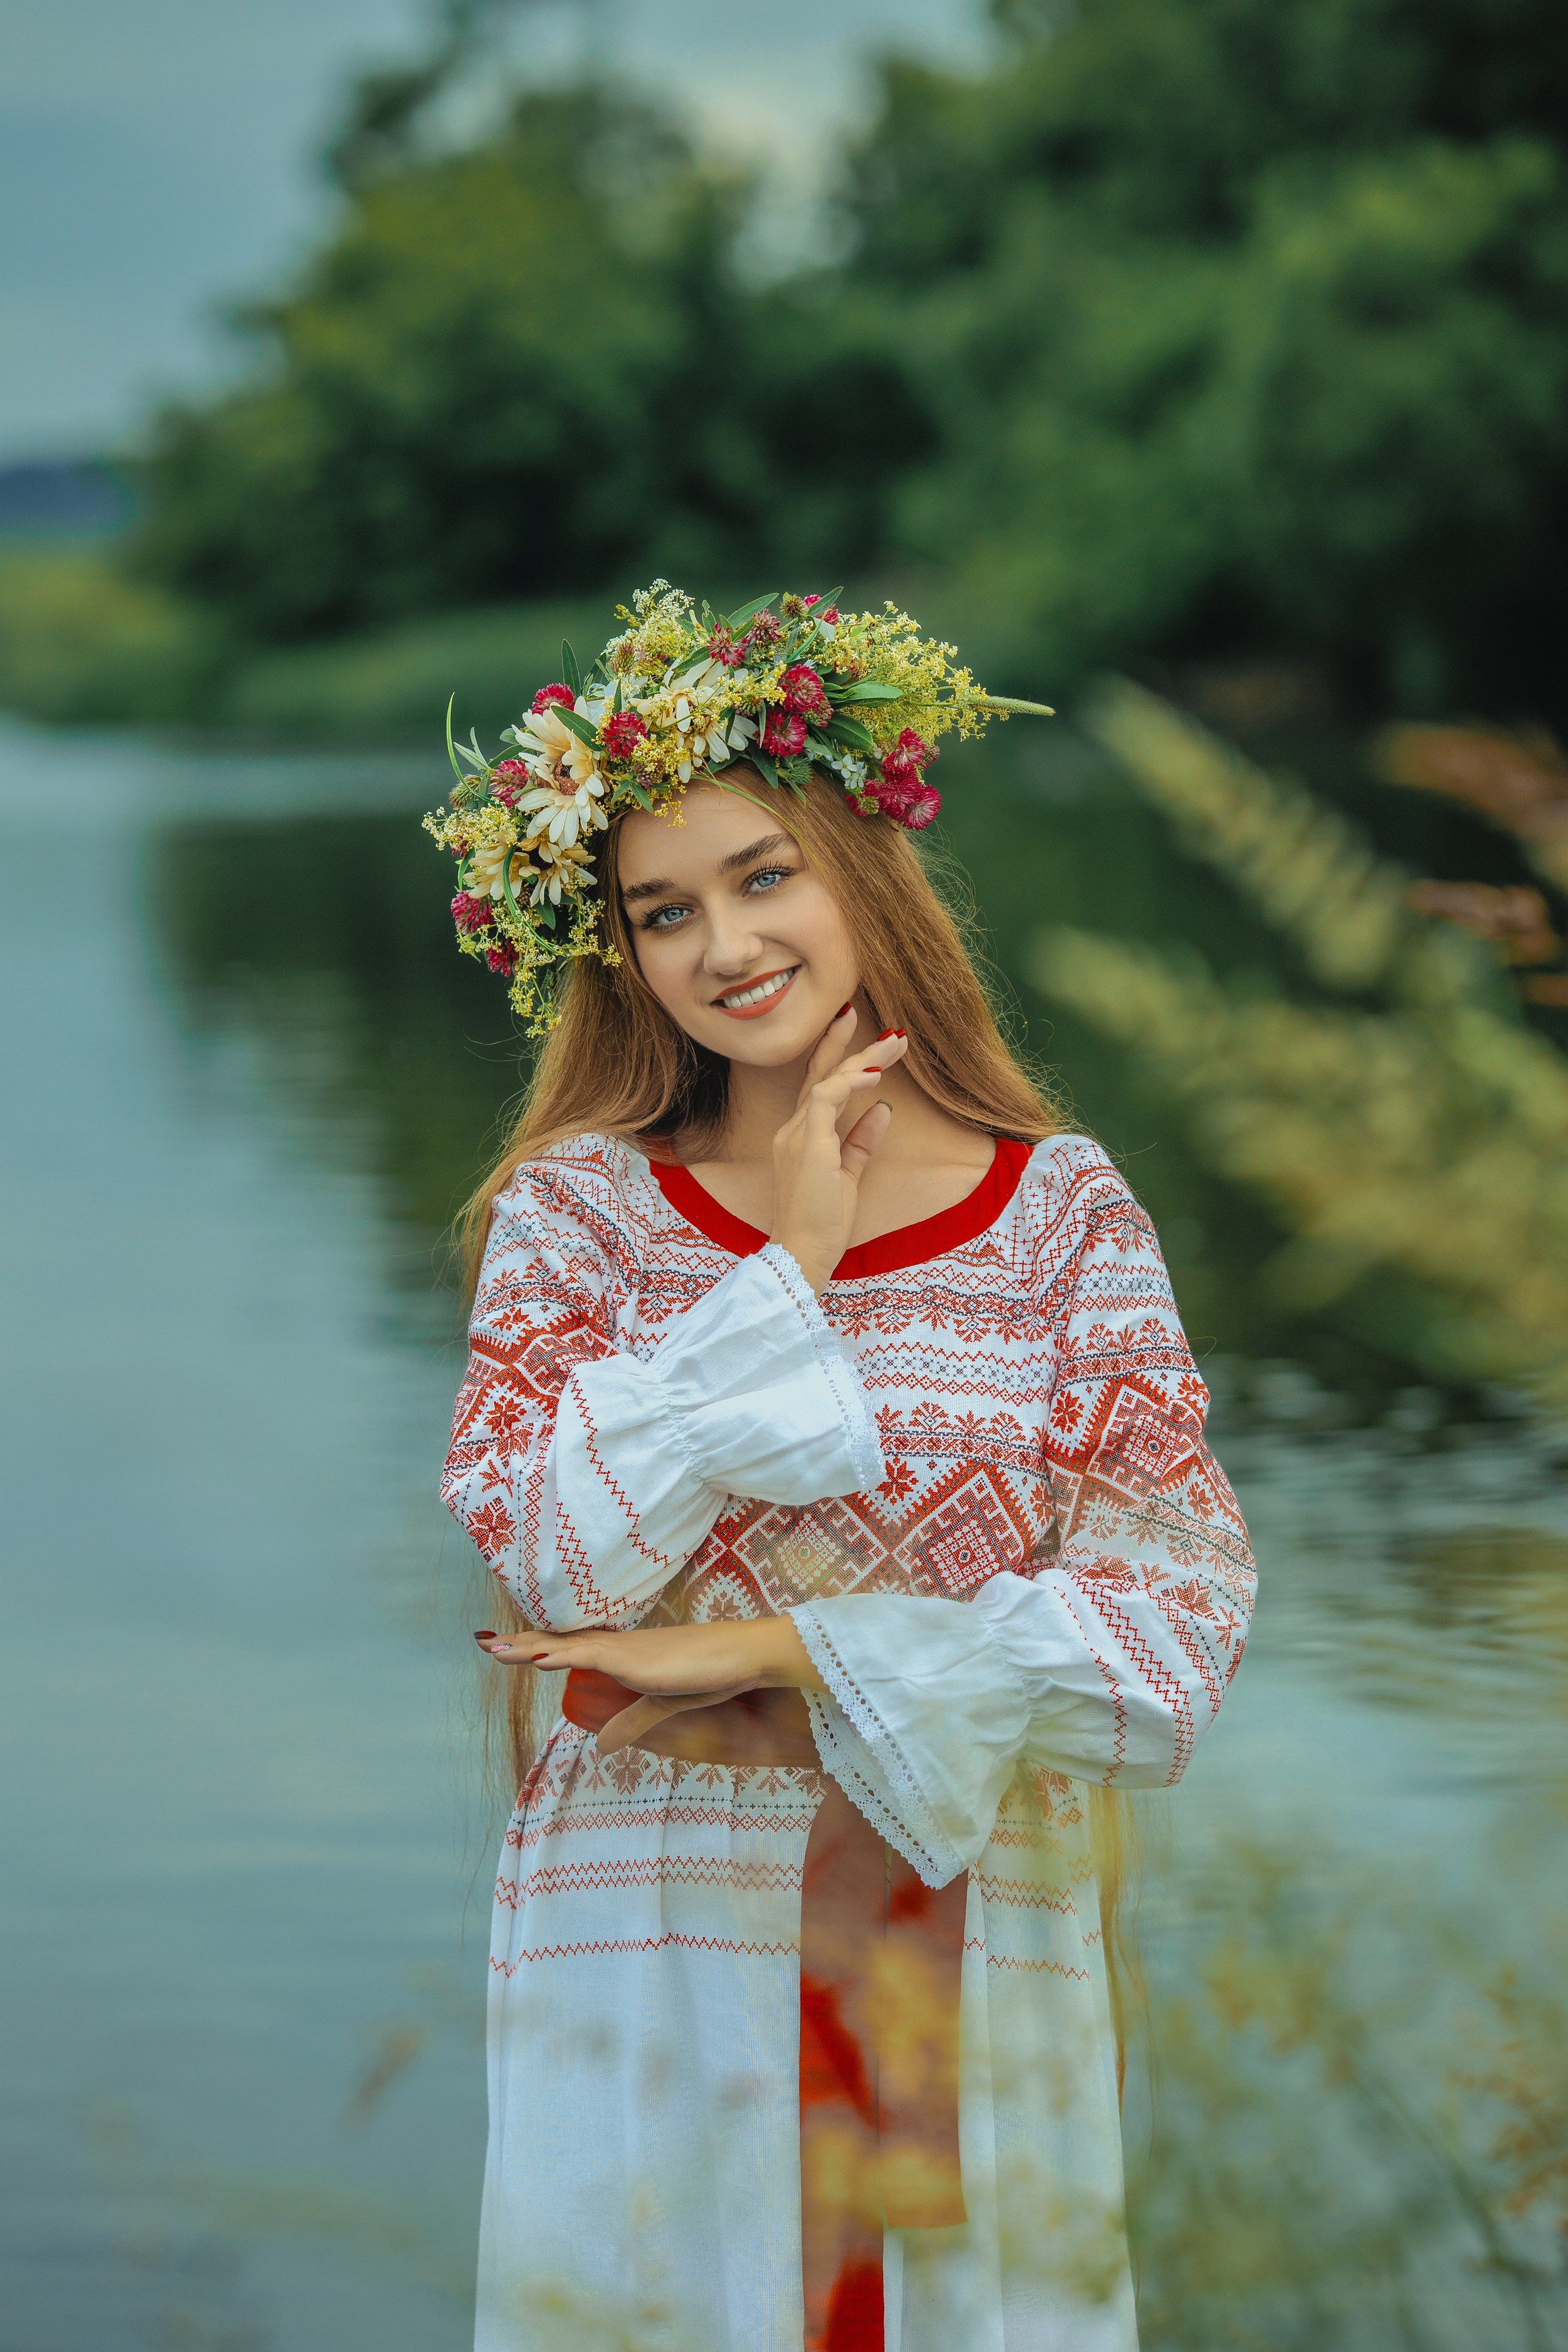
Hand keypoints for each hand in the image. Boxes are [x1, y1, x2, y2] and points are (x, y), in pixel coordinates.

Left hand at [478, 1618, 824, 1755]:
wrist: (739, 1656)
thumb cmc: (709, 1673)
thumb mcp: (661, 1706)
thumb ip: (630, 1724)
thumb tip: (602, 1748)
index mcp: (622, 1654)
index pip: (571, 1648)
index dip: (540, 1647)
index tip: (509, 1647)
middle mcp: (615, 1646)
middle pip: (558, 1642)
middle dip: (521, 1643)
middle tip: (485, 1644)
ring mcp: (621, 1649)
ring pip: (563, 1645)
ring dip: (527, 1646)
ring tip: (493, 1648)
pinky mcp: (630, 1657)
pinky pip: (586, 1654)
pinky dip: (557, 1654)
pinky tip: (533, 1656)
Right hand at [770, 1009, 907, 1290]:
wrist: (802, 1253)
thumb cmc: (822, 1222)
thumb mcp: (849, 1175)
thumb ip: (861, 1141)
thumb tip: (882, 1109)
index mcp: (801, 1137)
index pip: (820, 1087)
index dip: (842, 1060)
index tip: (872, 1042)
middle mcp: (792, 1129)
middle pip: (820, 1074)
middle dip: (848, 1044)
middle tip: (875, 1020)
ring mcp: (796, 1135)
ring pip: (826, 1080)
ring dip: (862, 1058)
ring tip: (894, 1043)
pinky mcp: (807, 1144)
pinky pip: (825, 1098)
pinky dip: (849, 1082)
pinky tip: (874, 1073)